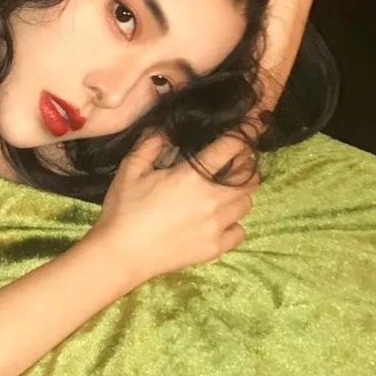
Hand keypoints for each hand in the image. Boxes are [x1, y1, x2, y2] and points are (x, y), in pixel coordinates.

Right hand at [86, 132, 256, 284]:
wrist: (120, 253)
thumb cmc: (123, 208)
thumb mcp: (131, 167)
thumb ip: (151, 143)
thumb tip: (168, 129)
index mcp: (193, 176)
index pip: (231, 147)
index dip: (247, 131)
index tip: (255, 121)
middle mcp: (212, 199)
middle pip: (250, 177)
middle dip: (247, 164)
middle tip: (235, 161)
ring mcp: (216, 226)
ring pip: (247, 204)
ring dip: (241, 193)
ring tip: (225, 190)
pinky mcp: (214, 248)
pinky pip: (240, 232)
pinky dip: (235, 223)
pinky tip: (219, 220)